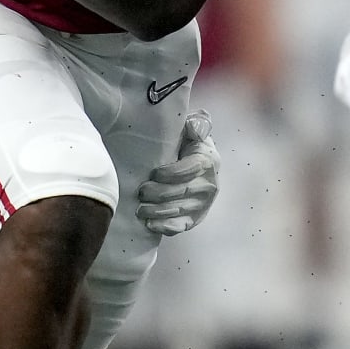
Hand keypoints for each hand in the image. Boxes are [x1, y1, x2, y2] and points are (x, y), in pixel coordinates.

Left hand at [136, 110, 219, 235]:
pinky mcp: (196, 218)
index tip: (153, 173)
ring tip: (139, 208)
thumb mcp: (191, 129)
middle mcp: (210, 184)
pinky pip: (181, 225)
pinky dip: (166, 227)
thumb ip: (195, 124)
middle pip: (183, 191)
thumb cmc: (187, 143)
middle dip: (159, 194)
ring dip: (158, 211)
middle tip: (140, 191)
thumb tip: (197, 122)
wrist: (196, 162)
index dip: (171, 173)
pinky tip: (150, 224)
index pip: (190, 169)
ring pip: (180, 210)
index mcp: (208, 160)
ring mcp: (204, 204)